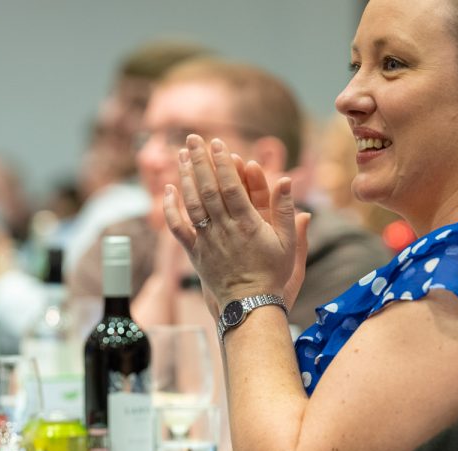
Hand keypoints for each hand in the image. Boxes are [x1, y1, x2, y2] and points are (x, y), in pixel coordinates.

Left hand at [163, 135, 309, 310]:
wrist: (249, 305)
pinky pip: (179, 228)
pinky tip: (169, 189)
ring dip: (186, 177)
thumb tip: (286, 180)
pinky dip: (171, 208)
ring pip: (192, 204)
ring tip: (182, 154)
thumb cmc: (272, 273)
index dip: (223, 164)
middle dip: (200, 162)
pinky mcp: (194, 252)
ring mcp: (207, 241)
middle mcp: (225, 230)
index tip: (217, 144)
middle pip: (208, 190)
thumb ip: (286, 211)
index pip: (232, 188)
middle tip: (192, 138)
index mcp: (248, 225)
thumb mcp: (288, 243)